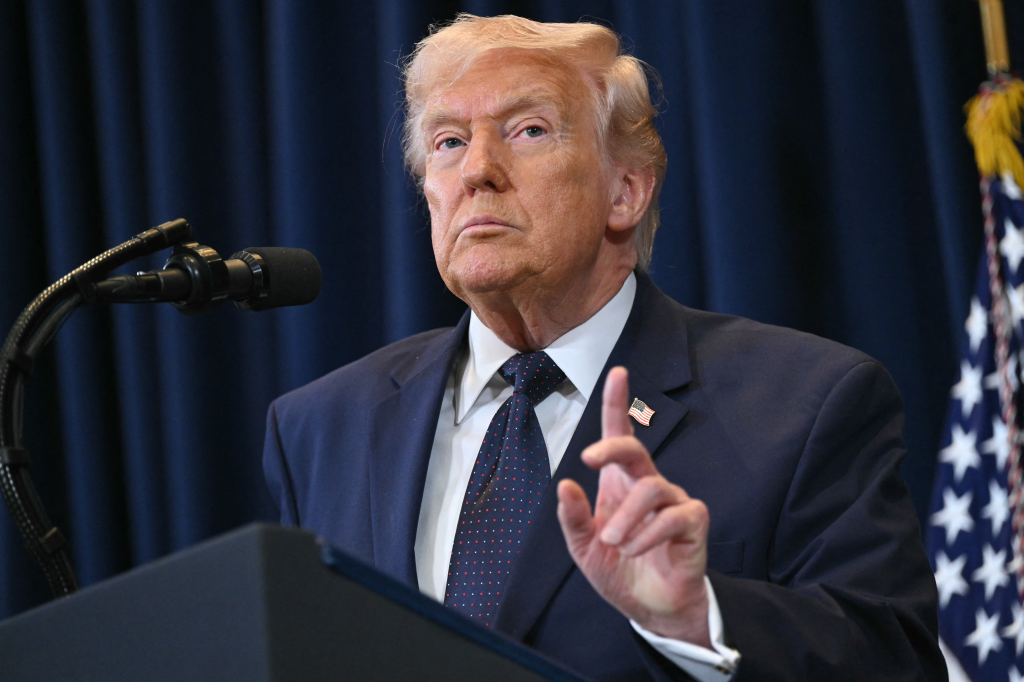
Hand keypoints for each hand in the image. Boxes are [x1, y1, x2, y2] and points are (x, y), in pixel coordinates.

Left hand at [556, 367, 711, 646]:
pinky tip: (636, 551)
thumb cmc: (620, 571)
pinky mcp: (693, 521)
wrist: (651, 608)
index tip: (619, 373)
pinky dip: (647, 534)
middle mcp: (647, 484)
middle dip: (612, 446)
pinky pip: (671, 517)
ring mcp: (673, 501)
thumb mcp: (585, 548)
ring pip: (651, 487)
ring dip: (626, 516)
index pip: (620, 435)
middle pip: (635, 448)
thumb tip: (566, 485)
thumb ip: (573, 519)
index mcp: (619, 483)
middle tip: (588, 459)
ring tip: (615, 541)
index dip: (618, 403)